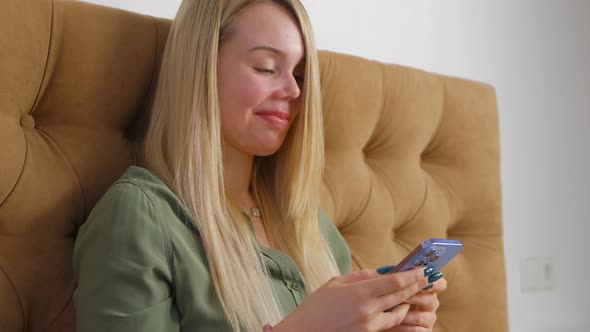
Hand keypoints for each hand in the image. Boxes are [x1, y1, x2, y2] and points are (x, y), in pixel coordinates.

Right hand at [274, 268, 429, 331]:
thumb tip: (380, 273)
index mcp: (359, 292)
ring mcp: (369, 326)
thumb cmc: (316, 306)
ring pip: (398, 314)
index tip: (423, 269)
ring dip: (407, 304)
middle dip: (416, 287)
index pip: (395, 282)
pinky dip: (396, 317)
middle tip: (427, 279)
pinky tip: (398, 311)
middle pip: (401, 296)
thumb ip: (360, 276)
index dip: (412, 275)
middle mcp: (367, 310)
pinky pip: (388, 326)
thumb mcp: (335, 283)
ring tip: (413, 296)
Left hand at [386, 276, 446, 331]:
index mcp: (427, 288)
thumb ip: (392, 278)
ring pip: (422, 316)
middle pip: (431, 299)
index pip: (440, 284)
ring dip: (405, 314)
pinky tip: (393, 323)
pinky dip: (403, 326)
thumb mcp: (390, 286)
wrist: (383, 318)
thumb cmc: (388, 299)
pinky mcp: (424, 331)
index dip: (434, 282)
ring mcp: (429, 318)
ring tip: (391, 311)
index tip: (425, 278)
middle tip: (401, 296)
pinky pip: (416, 330)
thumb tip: (385, 270)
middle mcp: (431, 303)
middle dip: (414, 297)